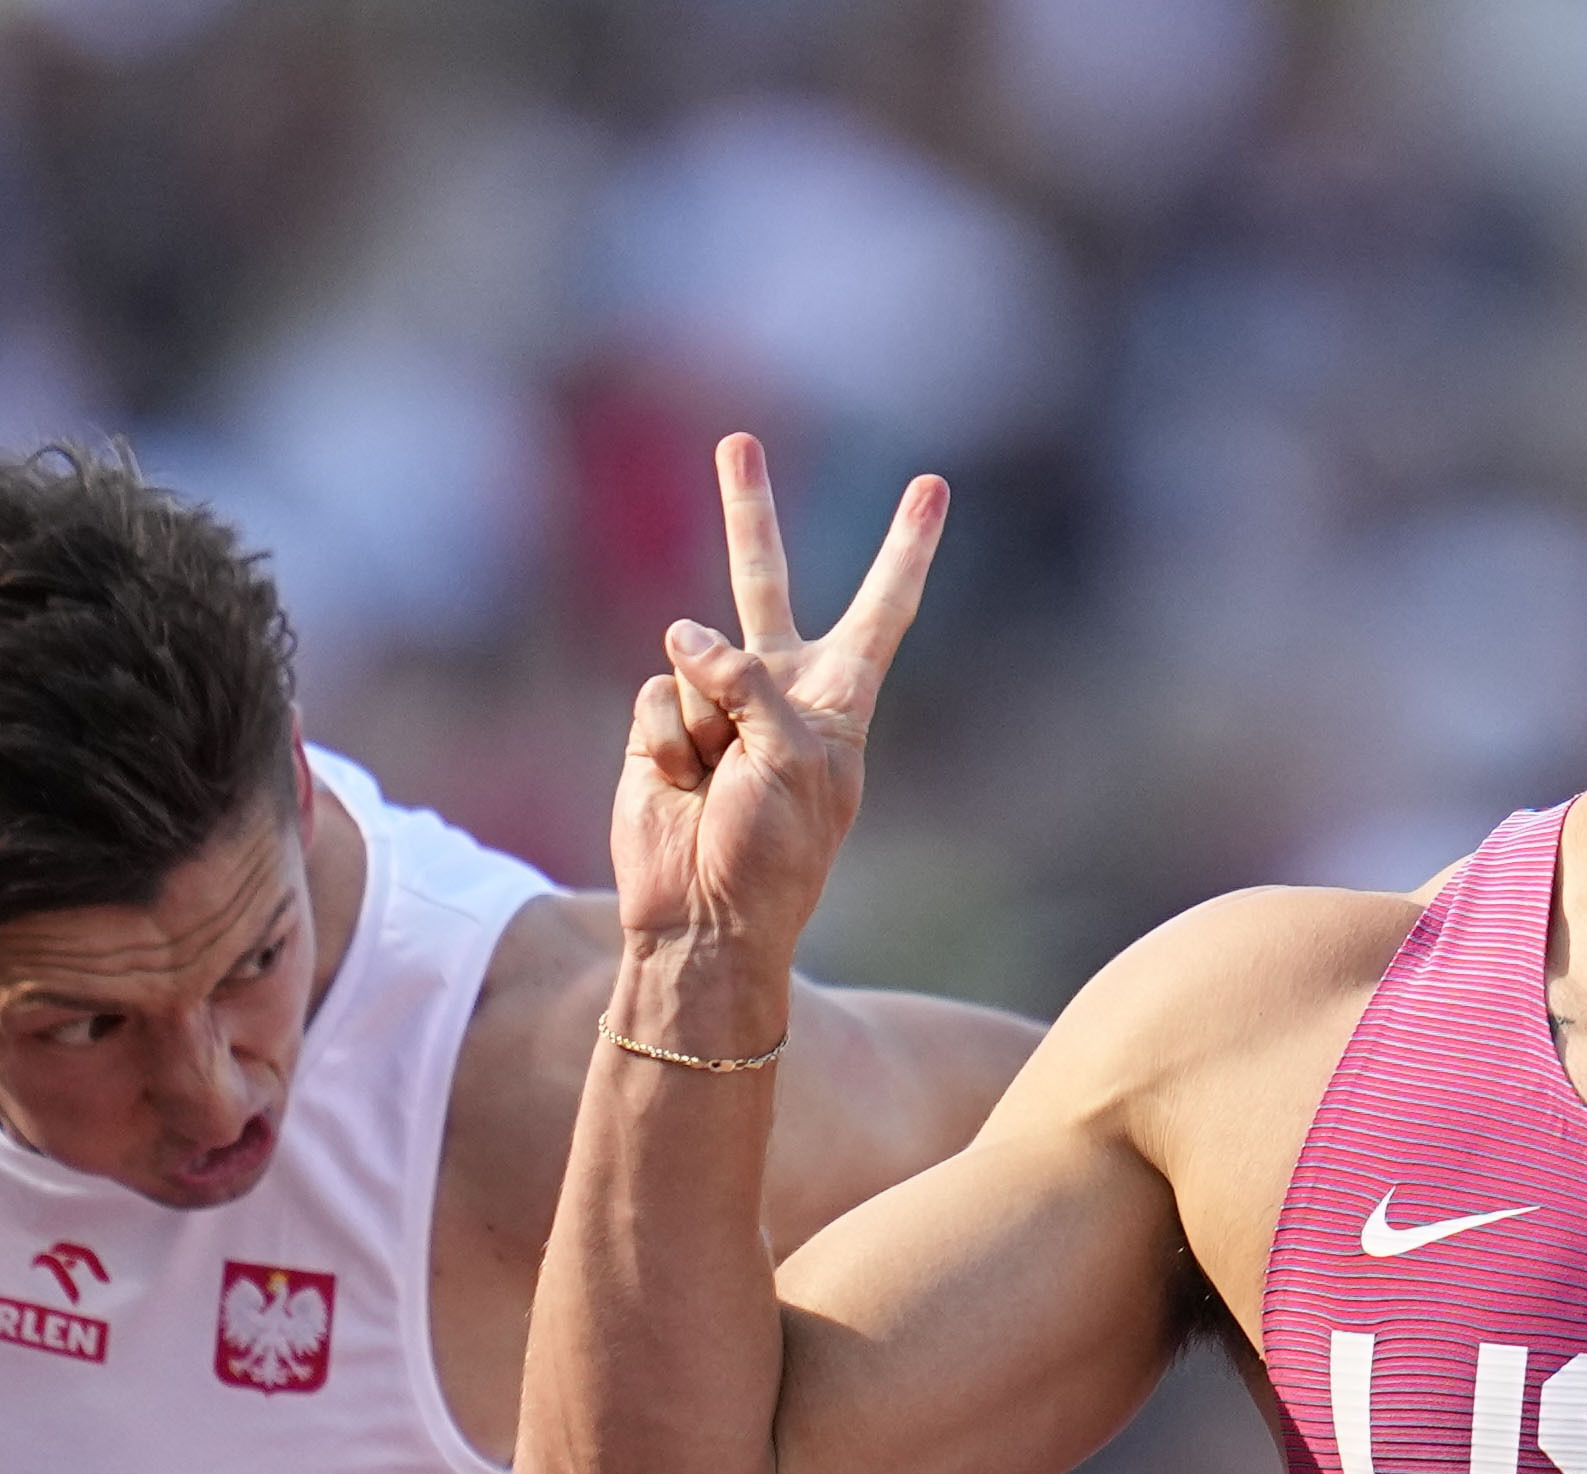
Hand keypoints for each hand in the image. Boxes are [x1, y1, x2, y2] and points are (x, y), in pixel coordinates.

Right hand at [614, 434, 946, 959]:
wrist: (704, 919)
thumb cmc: (772, 853)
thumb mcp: (791, 762)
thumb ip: (746, 683)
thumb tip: (681, 632)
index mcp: (837, 701)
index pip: (881, 610)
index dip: (906, 550)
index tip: (933, 488)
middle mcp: (778, 693)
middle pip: (764, 583)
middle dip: (748, 515)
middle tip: (736, 441)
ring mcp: (713, 707)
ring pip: (693, 653)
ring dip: (701, 722)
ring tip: (718, 783)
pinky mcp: (658, 727)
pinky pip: (653, 698)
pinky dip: (663, 742)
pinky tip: (678, 787)